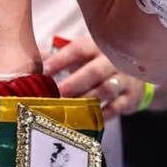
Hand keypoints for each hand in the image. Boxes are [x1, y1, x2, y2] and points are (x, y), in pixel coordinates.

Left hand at [44, 35, 163, 120]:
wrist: (137, 74)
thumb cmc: (98, 63)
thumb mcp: (83, 55)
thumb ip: (59, 57)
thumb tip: (29, 63)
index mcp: (96, 46)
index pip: (77, 50)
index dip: (59, 60)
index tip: (43, 71)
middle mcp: (112, 61)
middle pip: (93, 71)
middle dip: (73, 84)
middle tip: (56, 94)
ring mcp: (124, 79)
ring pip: (105, 90)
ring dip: (85, 100)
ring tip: (68, 108)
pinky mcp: (131, 97)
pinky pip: (116, 108)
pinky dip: (100, 115)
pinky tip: (85, 120)